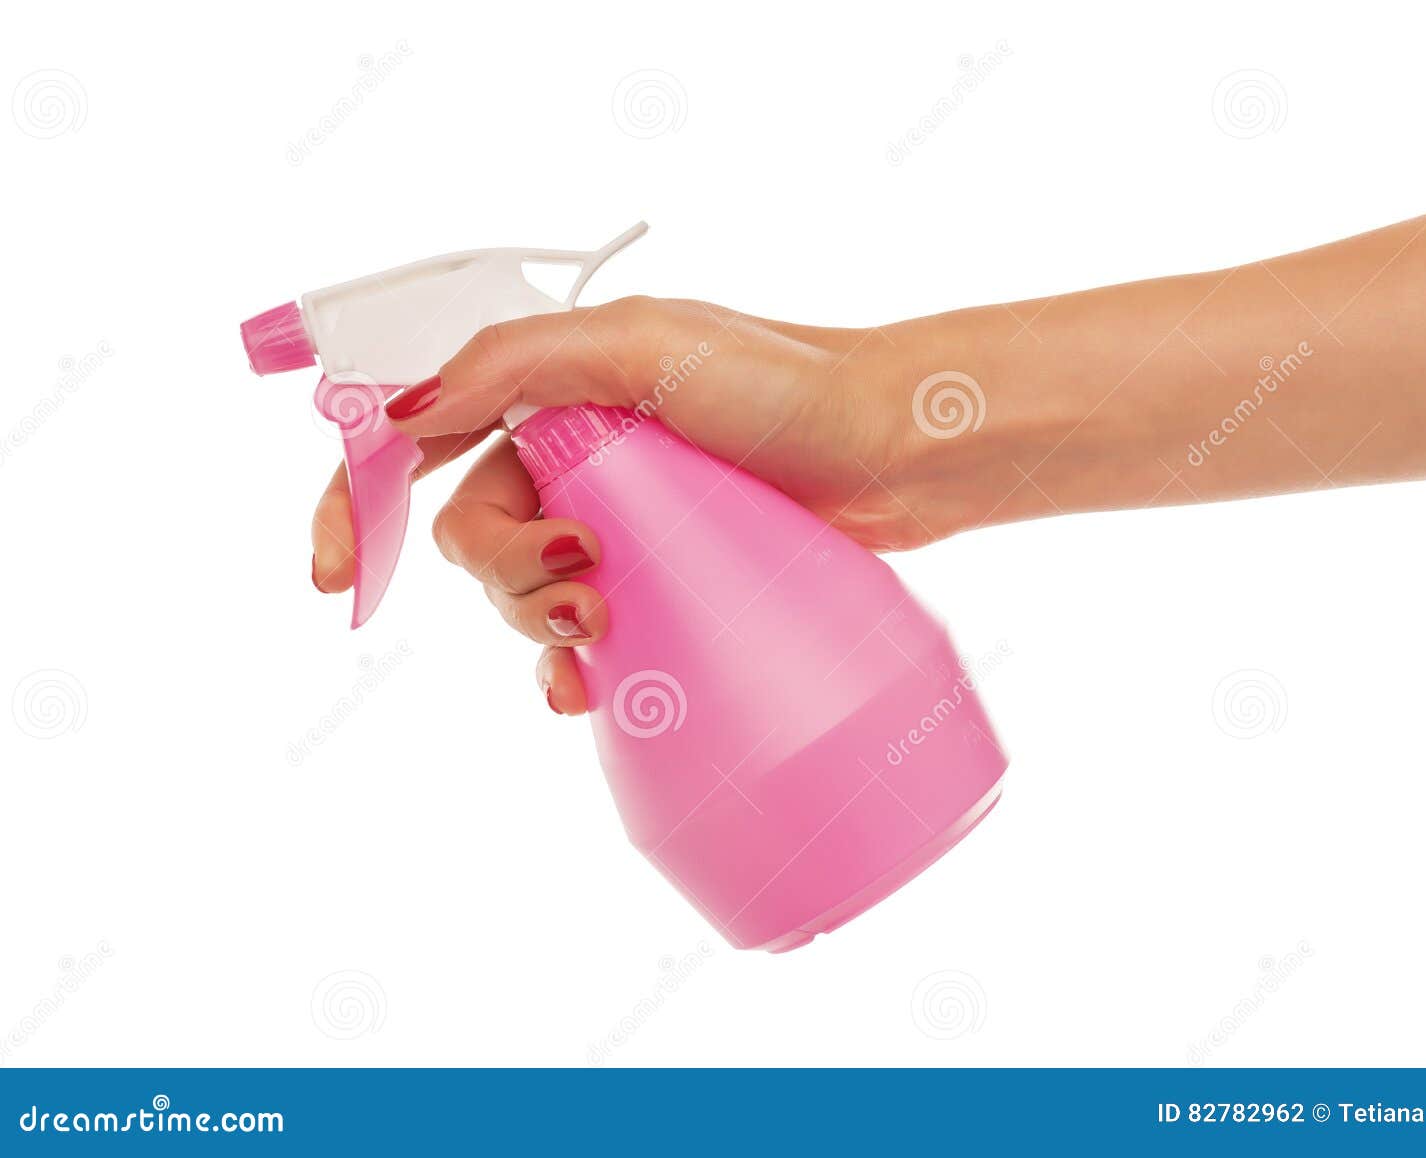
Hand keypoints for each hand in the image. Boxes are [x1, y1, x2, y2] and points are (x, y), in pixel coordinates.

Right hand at [308, 297, 936, 714]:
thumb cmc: (780, 385)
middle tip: (578, 577)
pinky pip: (581, 635)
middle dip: (501, 573)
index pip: (416, 439)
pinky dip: (567, 669)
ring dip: (537, 625)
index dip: (356, 504)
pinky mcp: (660, 576)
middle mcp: (568, 450)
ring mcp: (614, 519)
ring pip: (522, 594)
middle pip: (470, 535)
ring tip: (601, 632)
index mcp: (544, 383)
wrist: (891, 450)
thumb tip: (398, 420)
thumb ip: (513, 364)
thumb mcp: (642, 343)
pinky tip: (586, 693)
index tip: (334, 580)